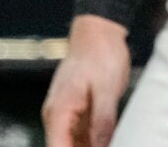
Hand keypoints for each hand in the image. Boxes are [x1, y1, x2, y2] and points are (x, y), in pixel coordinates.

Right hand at [42, 15, 133, 146]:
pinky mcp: (78, 111)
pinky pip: (82, 134)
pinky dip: (92, 142)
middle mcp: (58, 115)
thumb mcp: (107, 89)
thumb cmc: (100, 53)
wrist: (99, 32)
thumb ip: (103, 121)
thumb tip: (101, 146)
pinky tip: (107, 142)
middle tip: (105, 146)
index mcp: (59, 111)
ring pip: (73, 143)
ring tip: (109, 143)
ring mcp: (67, 114)